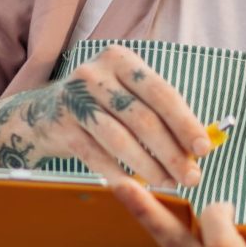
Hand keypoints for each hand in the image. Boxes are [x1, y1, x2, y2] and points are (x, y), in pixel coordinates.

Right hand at [0, 44, 213, 189]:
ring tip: (169, 184)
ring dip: (149, 166)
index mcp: (120, 59)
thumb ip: (161, 114)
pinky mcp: (59, 125)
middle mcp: (94, 73)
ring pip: (119, 138)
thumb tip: (203, 143)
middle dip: (171, 152)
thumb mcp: (128, 96)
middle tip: (191, 177)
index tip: (204, 149)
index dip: (185, 122)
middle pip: (141, 117)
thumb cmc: (100, 106)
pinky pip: (95, 155)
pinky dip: (118, 173)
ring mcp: (73, 98)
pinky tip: (136, 187)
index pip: (160, 92)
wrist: (40, 115)